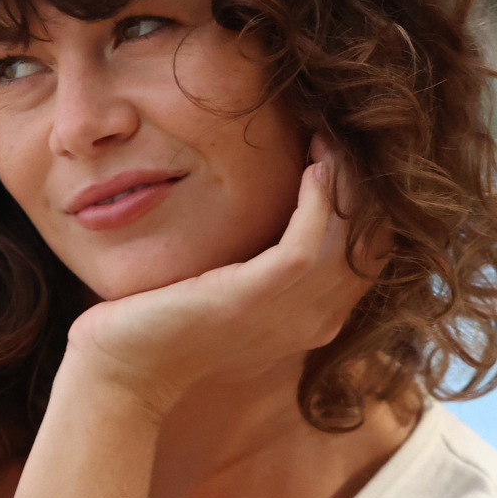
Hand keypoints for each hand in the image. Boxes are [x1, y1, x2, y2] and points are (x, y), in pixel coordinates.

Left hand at [62, 140, 385, 416]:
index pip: (374, 253)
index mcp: (313, 320)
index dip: (370, 199)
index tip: (344, 152)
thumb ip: (268, 265)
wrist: (122, 365)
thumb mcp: (232, 291)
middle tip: (342, 132)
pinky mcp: (252, 298)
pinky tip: (310, 164)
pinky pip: (308, 241)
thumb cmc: (166, 323)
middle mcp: (313, 323)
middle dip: (367, 181)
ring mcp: (287, 315)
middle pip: (374, 241)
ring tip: (326, 137)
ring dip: (346, 178)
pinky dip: (318, 197)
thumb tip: (285, 207)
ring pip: (350, 237)